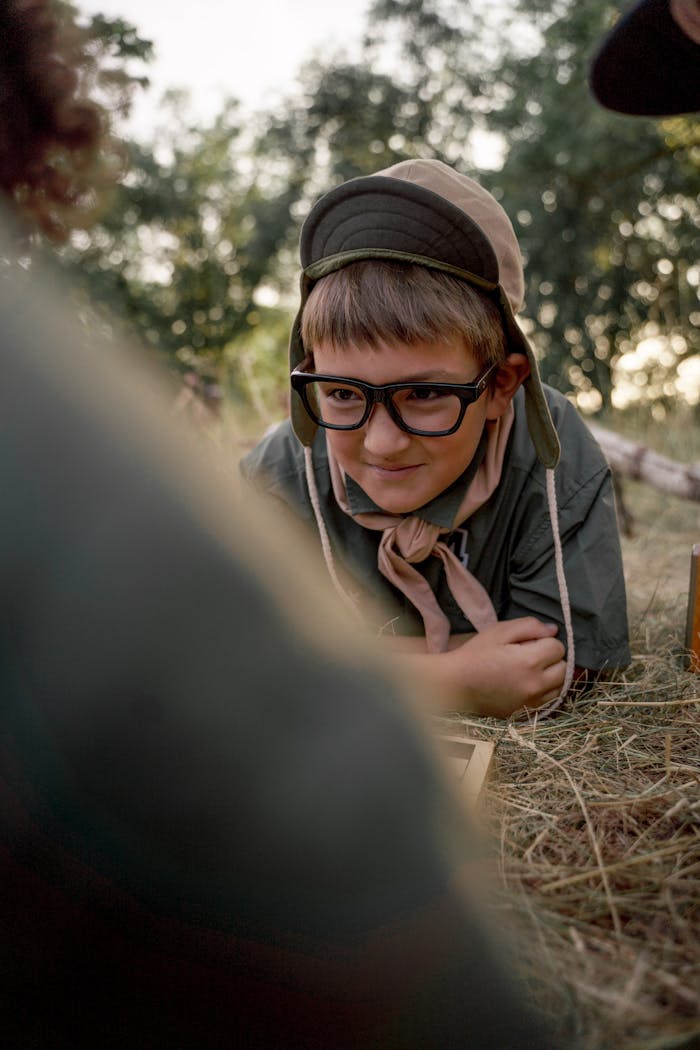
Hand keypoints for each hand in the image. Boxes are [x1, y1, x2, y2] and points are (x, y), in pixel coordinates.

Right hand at [441, 618, 565, 718]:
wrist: (456, 685)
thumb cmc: (476, 654)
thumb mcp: (499, 631)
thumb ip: (530, 626)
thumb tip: (553, 630)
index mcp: (530, 661)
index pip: (558, 647)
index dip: (545, 641)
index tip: (528, 642)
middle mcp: (536, 684)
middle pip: (564, 668)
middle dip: (552, 658)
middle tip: (530, 655)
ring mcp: (532, 702)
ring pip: (560, 686)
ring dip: (551, 676)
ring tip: (529, 671)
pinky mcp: (526, 713)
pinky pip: (549, 701)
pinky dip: (544, 692)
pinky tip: (526, 684)